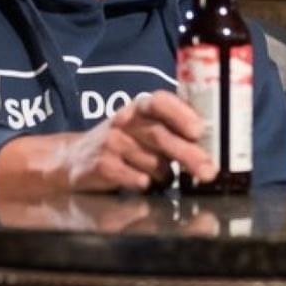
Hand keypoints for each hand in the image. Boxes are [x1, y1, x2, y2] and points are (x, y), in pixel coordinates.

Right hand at [0, 92, 215, 198]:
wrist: (72, 160)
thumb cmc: (123, 144)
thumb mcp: (144, 128)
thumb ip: (172, 130)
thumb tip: (213, 145)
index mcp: (140, 107)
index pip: (161, 101)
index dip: (181, 113)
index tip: (199, 130)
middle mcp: (125, 121)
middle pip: (161, 136)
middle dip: (189, 155)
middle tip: (209, 171)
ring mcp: (110, 143)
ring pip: (152, 162)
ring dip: (164, 174)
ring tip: (161, 177)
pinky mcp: (100, 166)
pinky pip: (134, 178)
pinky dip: (144, 183)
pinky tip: (142, 183)